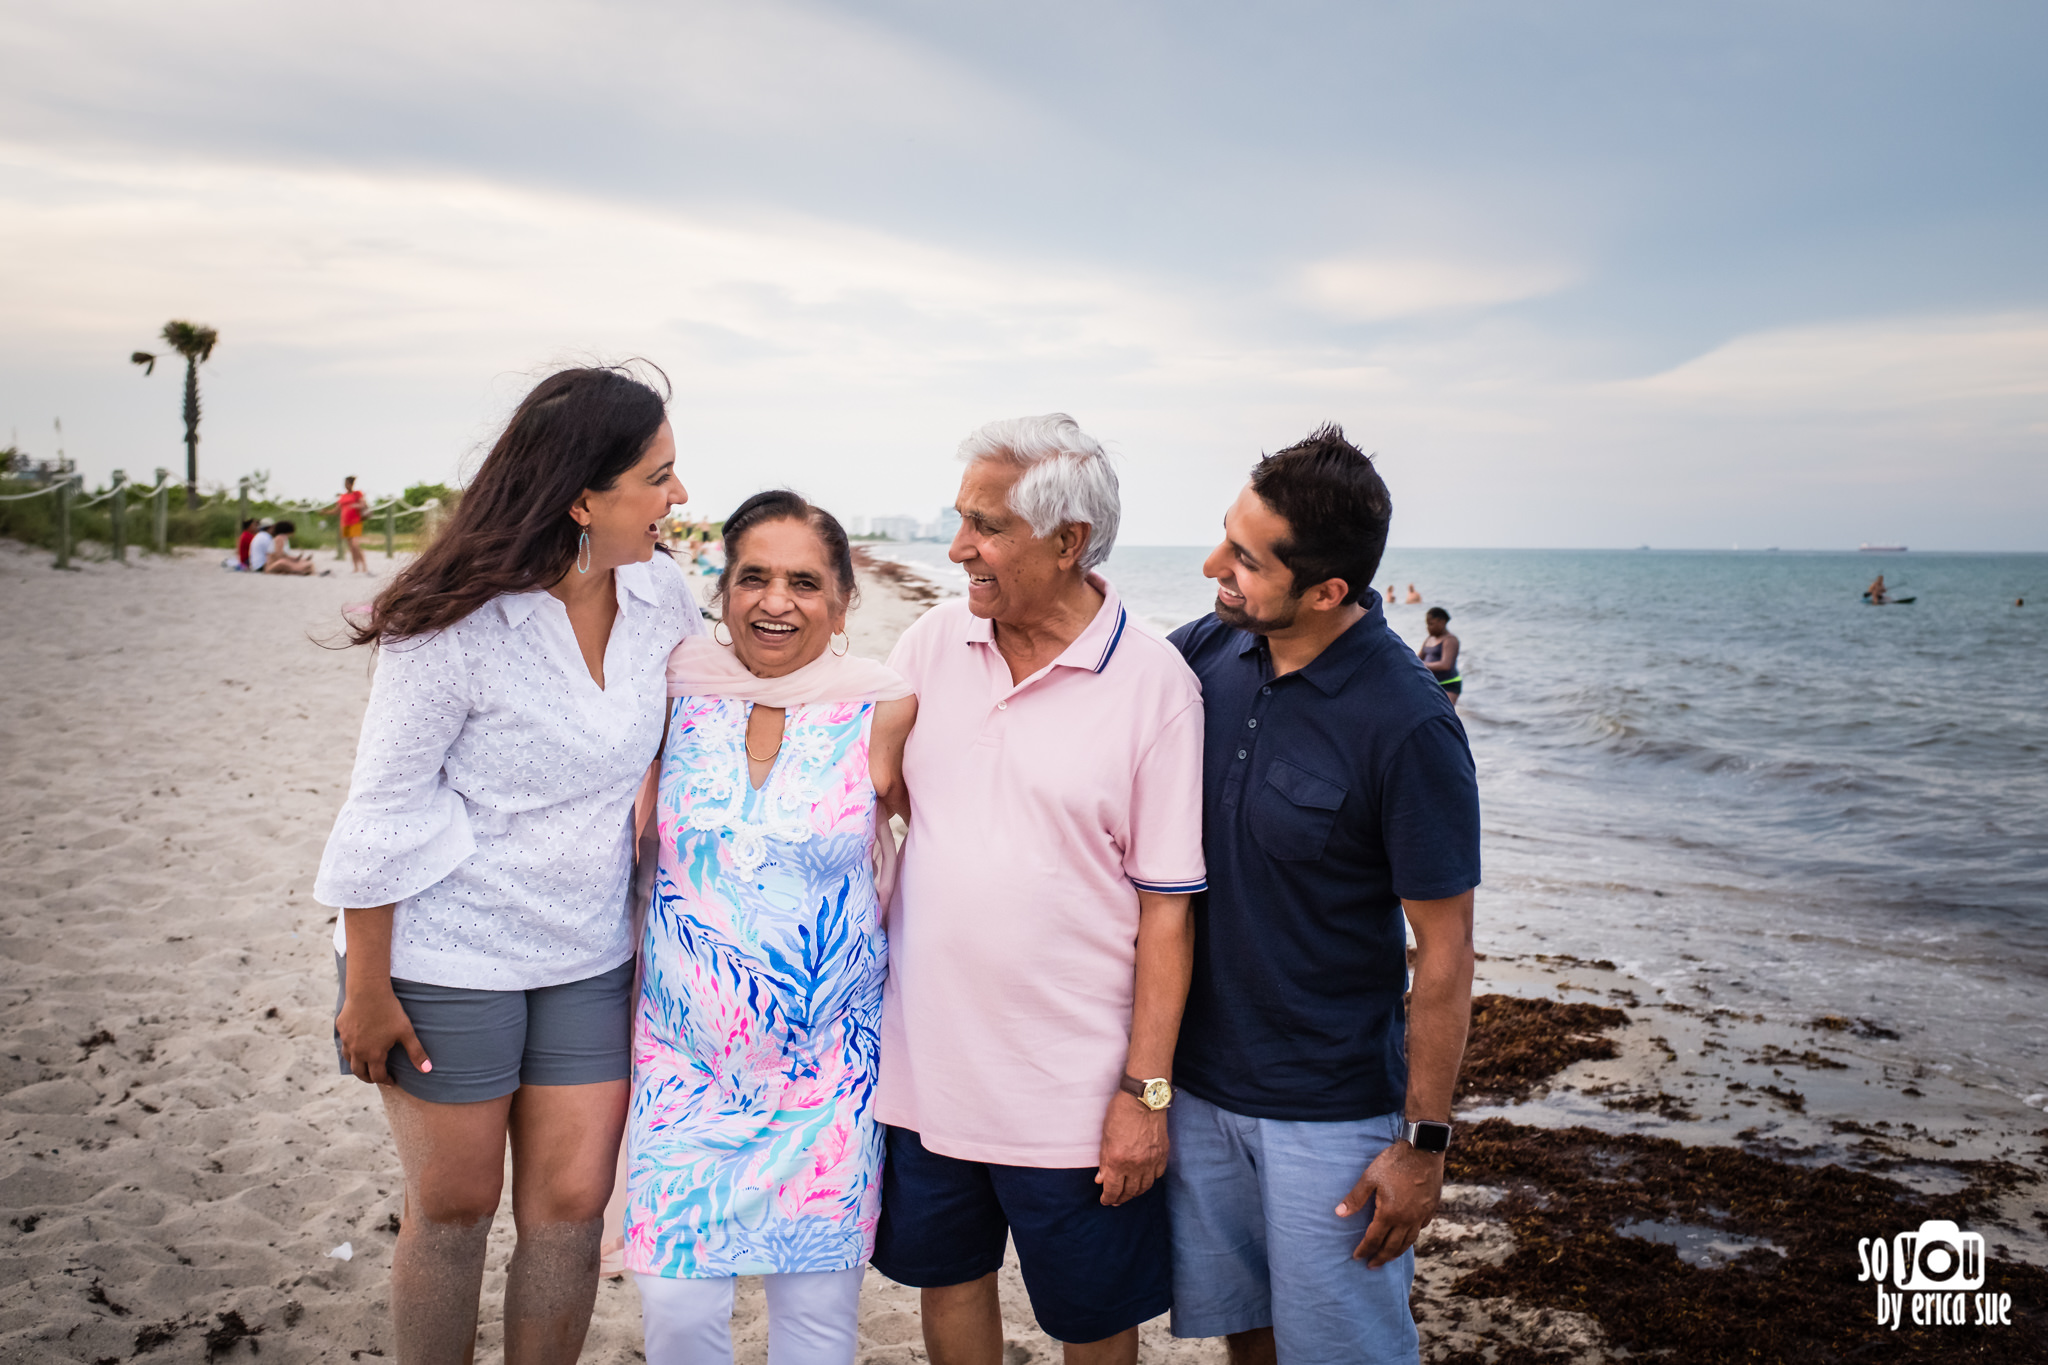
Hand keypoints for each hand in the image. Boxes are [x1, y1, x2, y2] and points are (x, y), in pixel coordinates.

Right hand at [335, 983, 429, 1085]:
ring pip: (348, 1059)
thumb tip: (428, 1070)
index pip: (378, 1076)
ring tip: (365, 1064)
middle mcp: (357, 1051)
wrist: (368, 990)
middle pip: (360, 1073)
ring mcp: (347, 1040)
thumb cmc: (389, 1011)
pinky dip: (349, 1049)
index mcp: (373, 1054)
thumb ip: (416, 1052)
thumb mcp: (406, 1032)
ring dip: (357, 1065)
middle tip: (377, 1078)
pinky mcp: (341, 1028)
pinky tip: (355, 1044)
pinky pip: (343, 1043)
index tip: (392, 1080)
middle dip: (369, 1078)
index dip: (386, 1080)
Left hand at [1094, 1093, 1168, 1205]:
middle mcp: (1137, 1165)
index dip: (1108, 1198)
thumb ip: (1104, 1161)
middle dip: (1121, 1198)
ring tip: (1129, 1193)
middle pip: (1130, 1191)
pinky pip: (1157, 1175)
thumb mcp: (1105, 1136)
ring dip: (1135, 1193)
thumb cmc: (1120, 1112)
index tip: (1105, 1200)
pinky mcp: (1163, 1154)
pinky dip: (1150, 1180)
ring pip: (1145, 1187)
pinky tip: (1144, 1180)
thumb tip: (1101, 1180)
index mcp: (1118, 1160)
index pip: (1113, 1189)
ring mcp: (1152, 1160)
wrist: (1144, 1098)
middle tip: (1115, 1200)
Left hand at [1336, 1140, 1443, 1266]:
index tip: (1357, 1257)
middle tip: (1372, 1265)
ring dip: (1397, 1252)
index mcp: (1389, 1213)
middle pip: (1393, 1246)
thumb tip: (1339, 1214)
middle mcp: (1407, 1219)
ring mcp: (1420, 1215)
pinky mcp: (1430, 1209)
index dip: (1364, 1249)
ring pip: (1408, 1241)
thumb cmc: (1394, 1162)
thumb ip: (1355, 1198)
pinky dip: (1411, 1237)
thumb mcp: (1370, 1178)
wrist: (1423, 1149)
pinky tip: (1407, 1237)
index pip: (1374, 1239)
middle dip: (1381, 1257)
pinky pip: (1420, 1229)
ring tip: (1389, 1258)